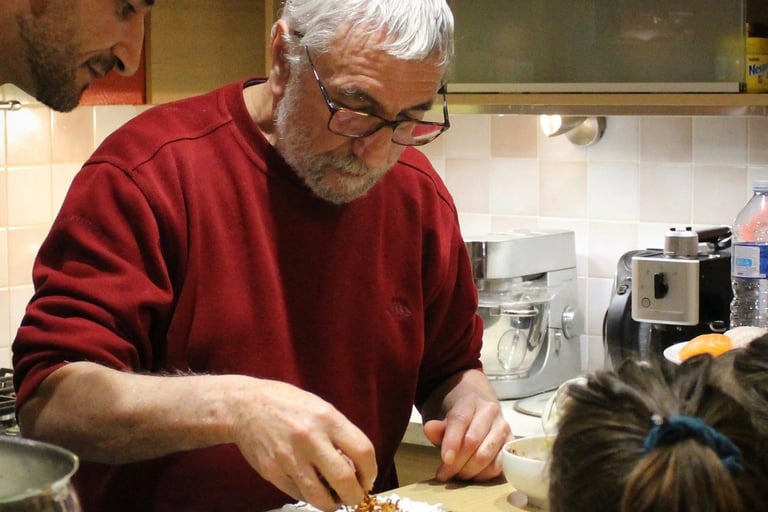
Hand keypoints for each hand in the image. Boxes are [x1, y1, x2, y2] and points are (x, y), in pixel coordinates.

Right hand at [230, 379, 376, 510]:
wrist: (245, 406)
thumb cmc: (287, 404)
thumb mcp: (321, 408)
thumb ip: (340, 434)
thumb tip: (357, 465)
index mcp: (327, 419)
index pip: (363, 452)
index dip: (370, 472)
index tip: (367, 478)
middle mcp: (310, 439)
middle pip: (345, 480)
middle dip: (355, 495)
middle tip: (355, 495)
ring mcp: (290, 458)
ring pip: (320, 497)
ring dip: (333, 503)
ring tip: (334, 496)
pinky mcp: (273, 472)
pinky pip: (299, 495)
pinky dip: (309, 496)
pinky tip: (311, 486)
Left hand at [423, 395, 511, 481]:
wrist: (480, 405)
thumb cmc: (460, 413)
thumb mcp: (444, 414)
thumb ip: (437, 426)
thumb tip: (430, 429)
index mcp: (470, 400)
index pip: (460, 420)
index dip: (452, 441)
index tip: (445, 459)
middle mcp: (490, 412)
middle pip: (473, 440)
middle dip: (457, 462)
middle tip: (444, 474)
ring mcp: (502, 427)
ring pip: (486, 454)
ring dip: (470, 470)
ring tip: (457, 475)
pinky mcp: (510, 443)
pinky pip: (499, 464)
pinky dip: (484, 474)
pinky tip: (473, 475)